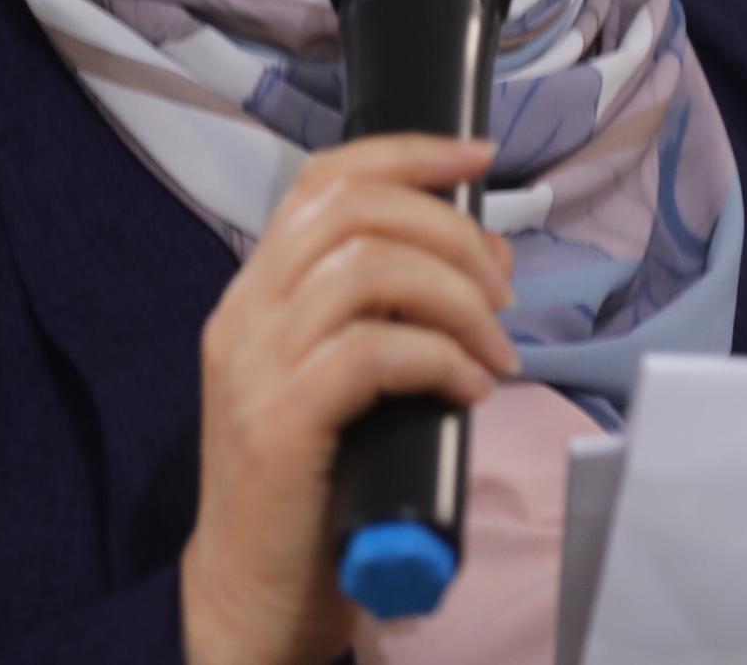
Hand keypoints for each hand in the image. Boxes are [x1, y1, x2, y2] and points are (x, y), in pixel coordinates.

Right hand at [180, 134, 517, 664]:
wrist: (252, 592)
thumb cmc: (313, 486)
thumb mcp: (340, 378)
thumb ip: (385, 316)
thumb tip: (481, 263)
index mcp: (256, 292)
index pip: (322, 180)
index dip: (406, 155)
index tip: (477, 158)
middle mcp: (245, 313)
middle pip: (354, 210)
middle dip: (449, 232)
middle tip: (501, 290)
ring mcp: (255, 366)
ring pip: (369, 270)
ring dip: (456, 298)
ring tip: (494, 350)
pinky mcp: (279, 423)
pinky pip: (373, 353)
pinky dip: (439, 358)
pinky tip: (470, 390)